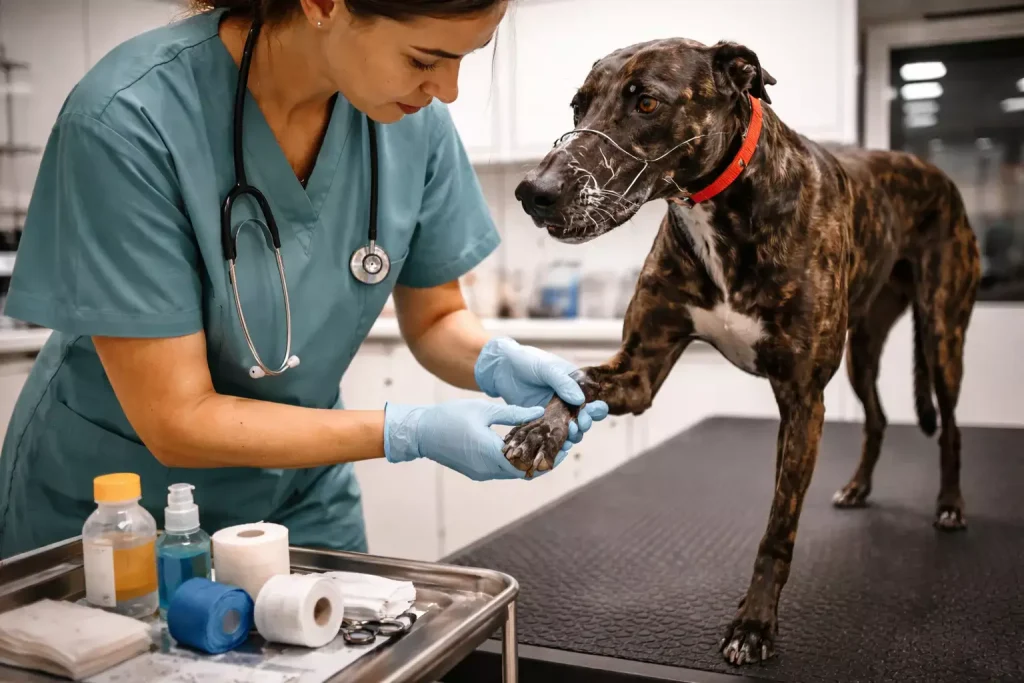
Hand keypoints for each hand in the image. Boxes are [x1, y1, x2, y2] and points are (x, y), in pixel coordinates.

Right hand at [384, 399, 547, 480]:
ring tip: (547, 444)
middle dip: (545, 460)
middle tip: (561, 445)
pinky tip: (524, 446)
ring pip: (514, 472)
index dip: (550, 457)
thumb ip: (513, 413)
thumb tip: (539, 411)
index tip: (565, 446)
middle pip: (525, 472)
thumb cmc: (449, 418)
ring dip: (531, 461)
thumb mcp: (484, 410)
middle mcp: (489, 469)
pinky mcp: (477, 471)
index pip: (530, 464)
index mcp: (492, 455)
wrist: (421, 433)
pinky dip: (516, 460)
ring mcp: (482, 473)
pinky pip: (503, 469)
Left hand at [474, 336, 608, 453]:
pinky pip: (551, 434)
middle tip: (578, 426)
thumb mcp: (546, 368)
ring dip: (573, 435)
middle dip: (584, 424)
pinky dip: (557, 441)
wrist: (501, 367)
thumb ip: (562, 382)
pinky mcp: (540, 421)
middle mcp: (566, 400)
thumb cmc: (526, 361)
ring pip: (570, 429)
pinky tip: (559, 445)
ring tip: (569, 436)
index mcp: (574, 384)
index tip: (587, 414)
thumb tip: (580, 400)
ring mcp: (554, 412)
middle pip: (583, 417)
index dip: (594, 409)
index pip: (591, 399)